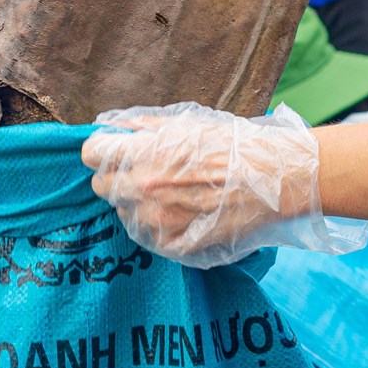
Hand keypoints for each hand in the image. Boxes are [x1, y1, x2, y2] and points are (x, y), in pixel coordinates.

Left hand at [79, 102, 367, 267]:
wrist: (276, 178)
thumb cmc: (235, 144)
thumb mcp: (187, 122)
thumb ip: (143, 125)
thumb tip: (113, 126)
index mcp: (145, 154)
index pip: (92, 154)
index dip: (100, 149)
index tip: (110, 150)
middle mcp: (145, 190)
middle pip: (100, 187)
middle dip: (114, 177)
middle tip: (140, 171)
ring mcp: (160, 221)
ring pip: (126, 214)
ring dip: (138, 203)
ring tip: (171, 191)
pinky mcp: (177, 244)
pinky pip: (150, 236)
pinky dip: (160, 225)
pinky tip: (182, 211)